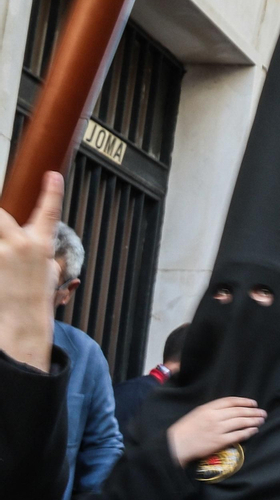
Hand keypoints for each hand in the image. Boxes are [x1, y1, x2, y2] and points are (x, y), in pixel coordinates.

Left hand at [0, 171, 63, 370]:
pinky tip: (3, 270)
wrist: (21, 322)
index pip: (50, 213)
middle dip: (0, 214)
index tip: (53, 177)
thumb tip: (32, 233)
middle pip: (0, 214)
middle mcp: (18, 246)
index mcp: (40, 246)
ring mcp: (0, 254)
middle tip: (3, 219)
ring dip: (1, 241)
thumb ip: (36, 247)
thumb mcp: (47, 270)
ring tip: (6, 258)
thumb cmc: (35, 299)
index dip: (53, 193)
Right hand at [167, 397, 265, 465]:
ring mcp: (217, 429)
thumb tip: (229, 410)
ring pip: (240, 422)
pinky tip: (254, 430)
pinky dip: (248, 432)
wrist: (176, 445)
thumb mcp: (197, 413)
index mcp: (207, 408)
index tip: (254, 403)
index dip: (244, 401)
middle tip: (263, 412)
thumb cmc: (185, 429)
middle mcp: (214, 417)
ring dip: (253, 420)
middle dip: (253, 411)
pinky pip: (238, 435)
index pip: (230, 401)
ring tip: (261, 420)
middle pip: (238, 411)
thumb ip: (212, 410)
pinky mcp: (219, 441)